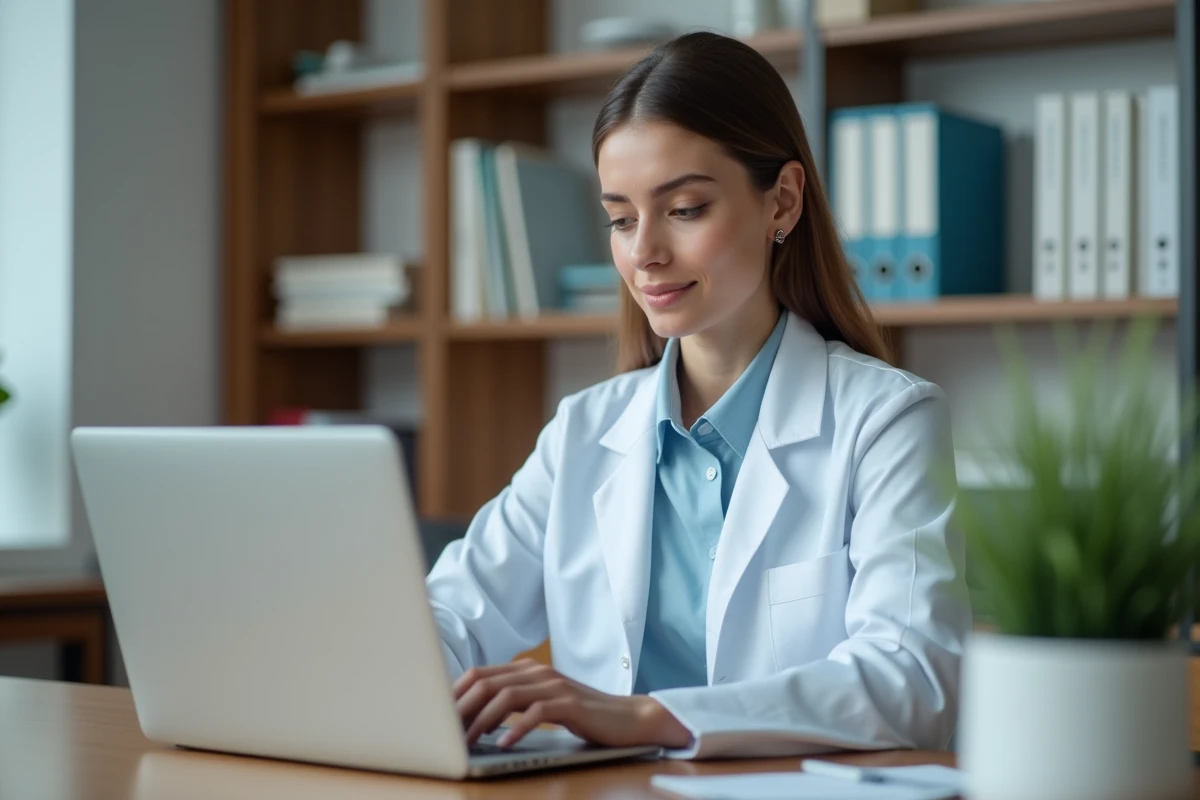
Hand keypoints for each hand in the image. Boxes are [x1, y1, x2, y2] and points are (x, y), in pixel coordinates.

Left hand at [453, 658, 692, 749]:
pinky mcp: (570, 704)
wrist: (628, 719)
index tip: (436, 717)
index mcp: (526, 670)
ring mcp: (554, 685)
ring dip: (481, 721)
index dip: (454, 694)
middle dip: (460, 709)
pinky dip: (515, 729)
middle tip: (444, 733)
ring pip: (506, 696)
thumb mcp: (542, 705)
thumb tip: (472, 720)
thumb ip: (513, 704)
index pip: (479, 674)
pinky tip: (503, 744)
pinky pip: (536, 713)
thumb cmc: (582, 715)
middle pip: (486, 683)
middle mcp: (537, 672)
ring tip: (467, 742)